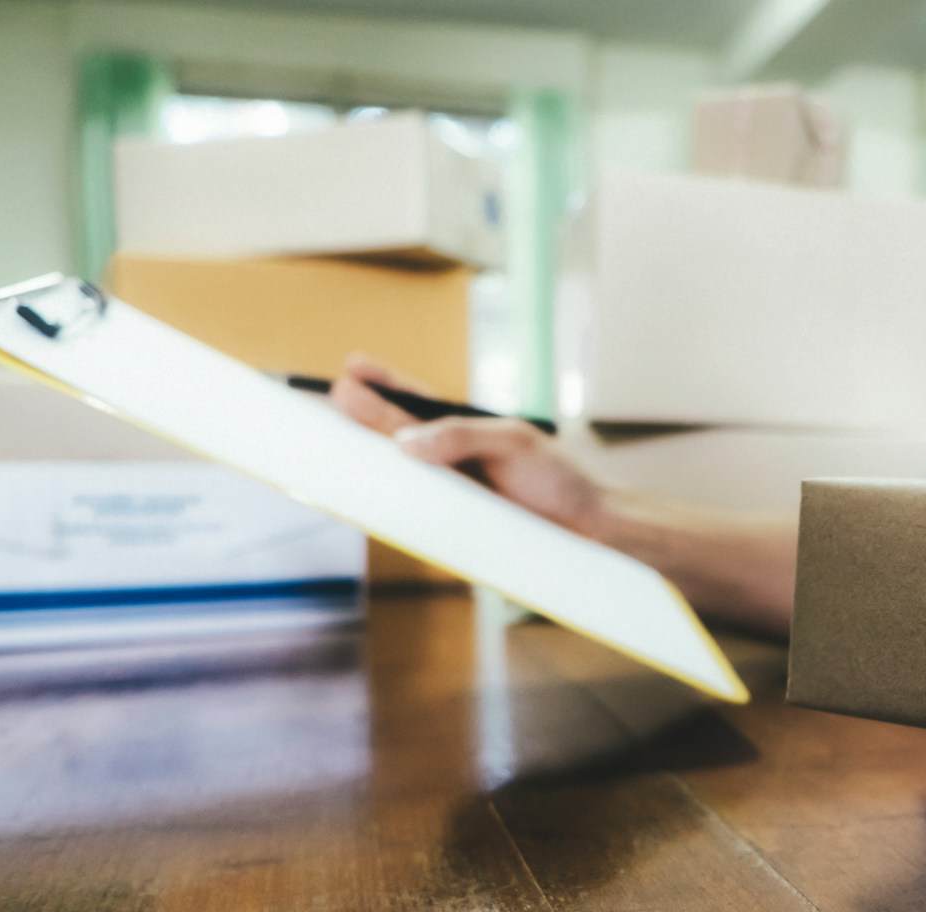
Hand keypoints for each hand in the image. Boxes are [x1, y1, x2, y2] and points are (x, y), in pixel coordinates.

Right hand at [328, 353, 608, 535]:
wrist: (591, 530)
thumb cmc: (559, 480)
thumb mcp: (513, 444)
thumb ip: (461, 436)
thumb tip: (405, 443)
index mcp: (466, 431)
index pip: (415, 403)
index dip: (384, 385)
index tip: (353, 366)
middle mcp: (453, 459)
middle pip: (397, 435)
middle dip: (365, 416)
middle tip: (333, 396)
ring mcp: (452, 494)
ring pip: (401, 474)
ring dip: (371, 460)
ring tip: (339, 444)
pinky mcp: (456, 528)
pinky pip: (415, 514)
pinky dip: (390, 507)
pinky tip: (368, 501)